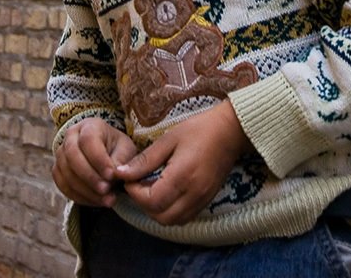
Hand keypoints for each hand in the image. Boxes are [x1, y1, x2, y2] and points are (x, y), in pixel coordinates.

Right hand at [53, 118, 138, 206]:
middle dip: (89, 176)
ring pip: (66, 172)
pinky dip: (79, 196)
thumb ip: (121, 161)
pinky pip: (63, 185)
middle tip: (106, 190)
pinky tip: (96, 201)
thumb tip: (114, 175)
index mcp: (90, 126)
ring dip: (86, 190)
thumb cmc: (118, 150)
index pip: (88, 140)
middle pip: (72, 155)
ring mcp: (61, 153)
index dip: (98, 159)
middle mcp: (71, 136)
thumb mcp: (126, 150)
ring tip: (106, 200)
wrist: (107, 155)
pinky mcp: (58, 170)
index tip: (111, 175)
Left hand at [114, 100, 250, 224]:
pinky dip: (170, 211)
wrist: (230, 131)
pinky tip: (166, 192)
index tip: (129, 178)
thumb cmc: (198, 130)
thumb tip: (121, 173)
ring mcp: (202, 200)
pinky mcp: (207, 201)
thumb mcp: (168, 139)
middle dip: (143, 204)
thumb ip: (145, 160)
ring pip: (172, 221)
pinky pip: (184, 217)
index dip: (135, 193)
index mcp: (182, 177)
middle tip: (138, 184)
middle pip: (161, 217)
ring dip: (157, 210)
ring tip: (151, 187)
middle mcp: (193, 194)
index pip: (152, 201)